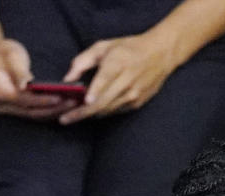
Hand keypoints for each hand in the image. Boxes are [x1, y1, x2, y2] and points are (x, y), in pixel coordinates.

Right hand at [0, 38, 80, 120]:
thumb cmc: (1, 52)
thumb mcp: (10, 56)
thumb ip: (18, 72)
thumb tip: (24, 85)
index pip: (24, 100)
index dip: (43, 100)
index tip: (60, 98)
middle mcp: (2, 106)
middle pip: (32, 112)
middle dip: (54, 109)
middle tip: (73, 103)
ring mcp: (9, 110)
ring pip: (35, 115)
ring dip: (54, 112)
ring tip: (73, 105)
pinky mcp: (17, 110)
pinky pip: (35, 113)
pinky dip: (49, 110)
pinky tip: (64, 106)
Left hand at [59, 33, 174, 123]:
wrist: (159, 55)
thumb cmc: (127, 49)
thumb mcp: (103, 47)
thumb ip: (82, 61)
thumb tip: (67, 78)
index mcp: (118, 62)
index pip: (105, 79)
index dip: (96, 91)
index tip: (85, 101)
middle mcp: (127, 81)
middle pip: (103, 101)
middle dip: (83, 112)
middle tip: (65, 119)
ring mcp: (133, 94)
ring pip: (107, 109)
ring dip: (89, 114)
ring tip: (72, 117)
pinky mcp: (136, 104)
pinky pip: (115, 111)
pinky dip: (101, 111)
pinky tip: (92, 110)